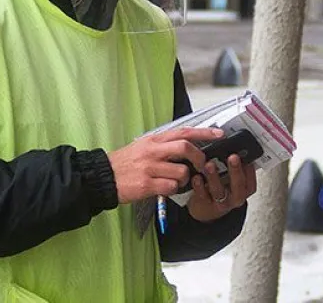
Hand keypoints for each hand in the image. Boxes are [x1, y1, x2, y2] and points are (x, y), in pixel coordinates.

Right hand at [108, 127, 222, 204]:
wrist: (103, 177)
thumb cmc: (125, 163)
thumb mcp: (143, 146)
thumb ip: (163, 145)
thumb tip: (187, 145)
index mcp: (154, 140)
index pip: (183, 132)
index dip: (204, 132)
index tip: (219, 134)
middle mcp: (153, 151)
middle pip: (185, 148)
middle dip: (199, 157)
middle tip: (202, 165)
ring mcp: (150, 168)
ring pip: (181, 172)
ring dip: (184, 179)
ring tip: (174, 181)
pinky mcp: (147, 184)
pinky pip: (171, 187)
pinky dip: (172, 190)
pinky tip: (163, 189)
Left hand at [187, 154, 256, 221]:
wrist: (206, 208)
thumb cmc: (222, 188)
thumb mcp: (232, 178)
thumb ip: (235, 165)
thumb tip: (236, 144)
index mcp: (244, 190)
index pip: (251, 181)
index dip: (249, 170)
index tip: (246, 156)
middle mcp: (234, 197)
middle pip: (238, 186)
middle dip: (236, 171)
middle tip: (233, 157)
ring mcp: (220, 203)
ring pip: (218, 191)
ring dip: (214, 177)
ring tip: (210, 165)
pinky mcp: (205, 204)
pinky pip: (202, 195)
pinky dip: (199, 186)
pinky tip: (196, 177)